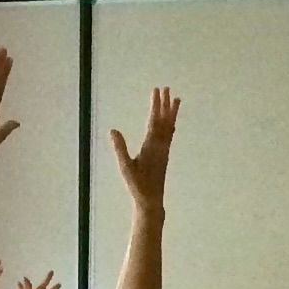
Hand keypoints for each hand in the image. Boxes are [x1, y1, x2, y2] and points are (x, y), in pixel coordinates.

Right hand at [110, 87, 178, 212]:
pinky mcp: (164, 155)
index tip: (157, 91)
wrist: (151, 200)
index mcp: (151, 146)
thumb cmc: (137, 185)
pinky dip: (171, 124)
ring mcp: (164, 150)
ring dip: (171, 112)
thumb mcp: (125, 167)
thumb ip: (119, 148)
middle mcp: (160, 145)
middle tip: (166, 88)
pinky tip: (172, 122)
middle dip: (164, 104)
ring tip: (176, 99)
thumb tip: (113, 130)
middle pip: (164, 120)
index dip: (155, 105)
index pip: (154, 120)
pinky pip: (169, 135)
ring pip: (169, 126)